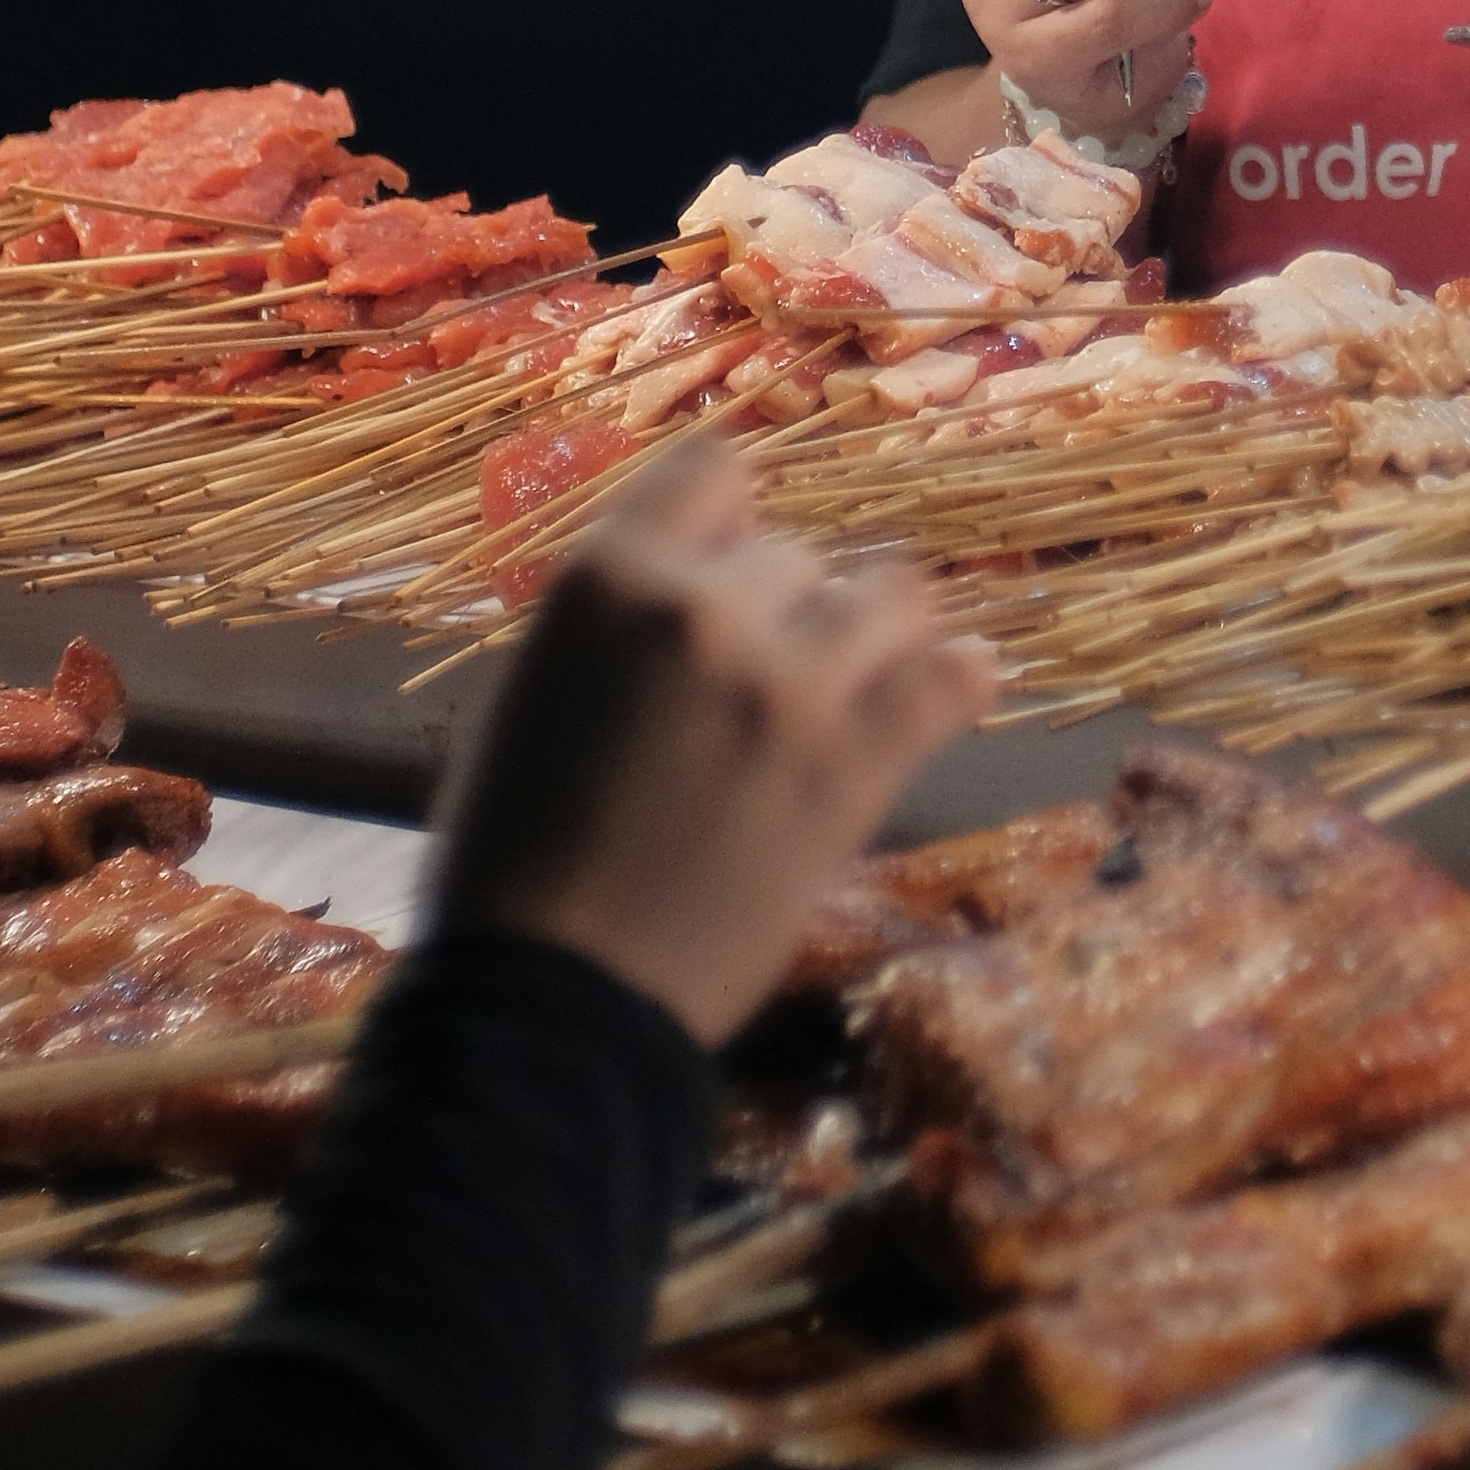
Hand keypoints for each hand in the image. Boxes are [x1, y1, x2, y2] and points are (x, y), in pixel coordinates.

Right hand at [441, 443, 998, 1048]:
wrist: (554, 1001)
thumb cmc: (512, 862)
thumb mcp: (537, 695)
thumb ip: (624, 627)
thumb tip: (699, 593)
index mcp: (607, 579)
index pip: (714, 468)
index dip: (728, 520)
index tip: (732, 565)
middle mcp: (704, 606)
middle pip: (796, 554)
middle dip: (788, 610)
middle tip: (771, 683)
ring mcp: (791, 680)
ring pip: (891, 595)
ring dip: (877, 634)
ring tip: (862, 680)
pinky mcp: (857, 761)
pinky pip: (949, 680)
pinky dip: (957, 681)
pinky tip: (956, 689)